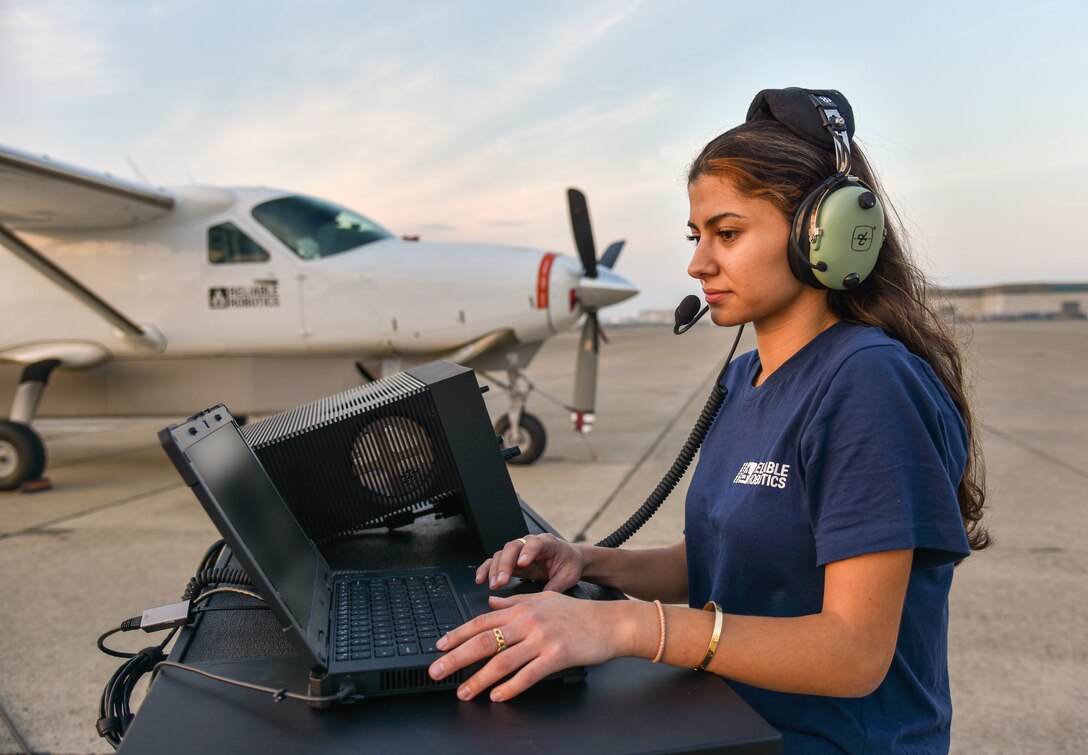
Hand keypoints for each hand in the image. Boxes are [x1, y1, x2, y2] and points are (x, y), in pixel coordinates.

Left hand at [428, 592, 628, 701]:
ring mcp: (542, 639)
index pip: (481, 621)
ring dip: (479, 679)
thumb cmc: (580, 613)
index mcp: (523, 609)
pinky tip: (498, 696)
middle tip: (436, 671)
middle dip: (456, 658)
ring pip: (502, 661)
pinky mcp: (557, 656)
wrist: (611, 623)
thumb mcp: (545, 599)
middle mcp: (528, 622)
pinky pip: (529, 674)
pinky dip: (511, 687)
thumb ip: (515, 602)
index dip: (457, 634)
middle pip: (484, 641)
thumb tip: (490, 603)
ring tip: (463, 692)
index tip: (439, 646)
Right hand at [476, 533, 584, 592]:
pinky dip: (486, 569)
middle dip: (505, 564)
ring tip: (493, 585)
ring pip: (501, 554)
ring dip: (495, 569)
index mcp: (547, 542)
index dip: (528, 552)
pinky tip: (480, 579)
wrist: (569, 559)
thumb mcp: (568, 576)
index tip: (522, 563)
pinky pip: (495, 562)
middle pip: (513, 547)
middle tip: (501, 581)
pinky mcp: (512, 560)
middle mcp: (529, 543)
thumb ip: (556, 585)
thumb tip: (543, 599)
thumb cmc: (569, 564)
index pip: (535, 543)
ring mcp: (519, 551)